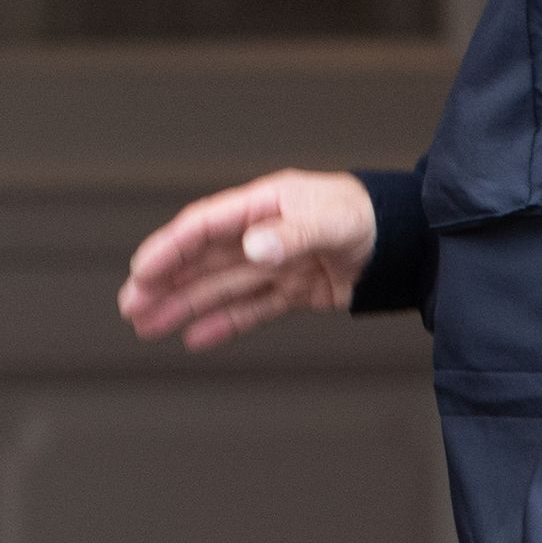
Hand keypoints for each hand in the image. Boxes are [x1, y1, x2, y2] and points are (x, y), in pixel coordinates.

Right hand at [117, 168, 377, 349]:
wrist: (411, 241)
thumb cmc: (371, 215)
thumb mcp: (333, 219)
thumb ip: (293, 233)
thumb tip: (253, 248)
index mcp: (264, 205)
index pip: (205, 226)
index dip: (170, 248)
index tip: (142, 270)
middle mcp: (263, 234)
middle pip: (202, 260)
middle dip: (164, 283)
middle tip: (130, 306)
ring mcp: (276, 264)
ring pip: (219, 287)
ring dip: (183, 306)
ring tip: (147, 325)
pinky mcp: (294, 291)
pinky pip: (250, 309)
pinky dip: (222, 323)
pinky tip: (193, 337)